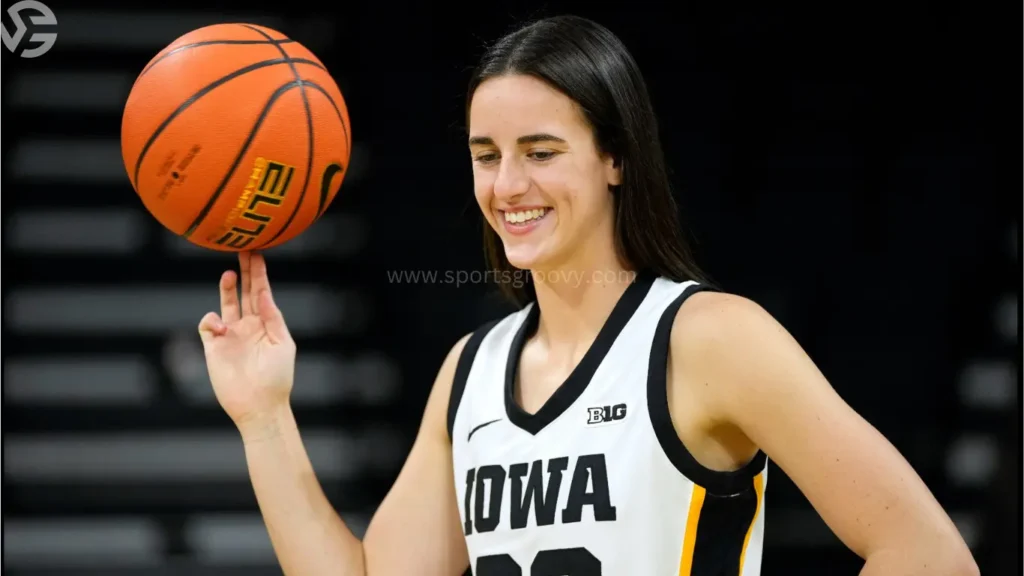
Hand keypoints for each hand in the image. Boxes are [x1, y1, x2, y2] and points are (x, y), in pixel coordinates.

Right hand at [198, 252, 295, 433]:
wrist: (259, 406)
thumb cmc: (277, 377)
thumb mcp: (283, 344)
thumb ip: (273, 318)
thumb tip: (265, 293)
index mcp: (266, 323)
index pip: (261, 292)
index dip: (259, 273)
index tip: (257, 252)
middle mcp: (248, 325)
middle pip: (243, 291)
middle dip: (243, 271)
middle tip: (241, 249)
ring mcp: (230, 335)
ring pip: (225, 303)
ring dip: (226, 288)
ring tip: (229, 275)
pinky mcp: (213, 347)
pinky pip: (207, 324)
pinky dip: (211, 319)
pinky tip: (221, 327)